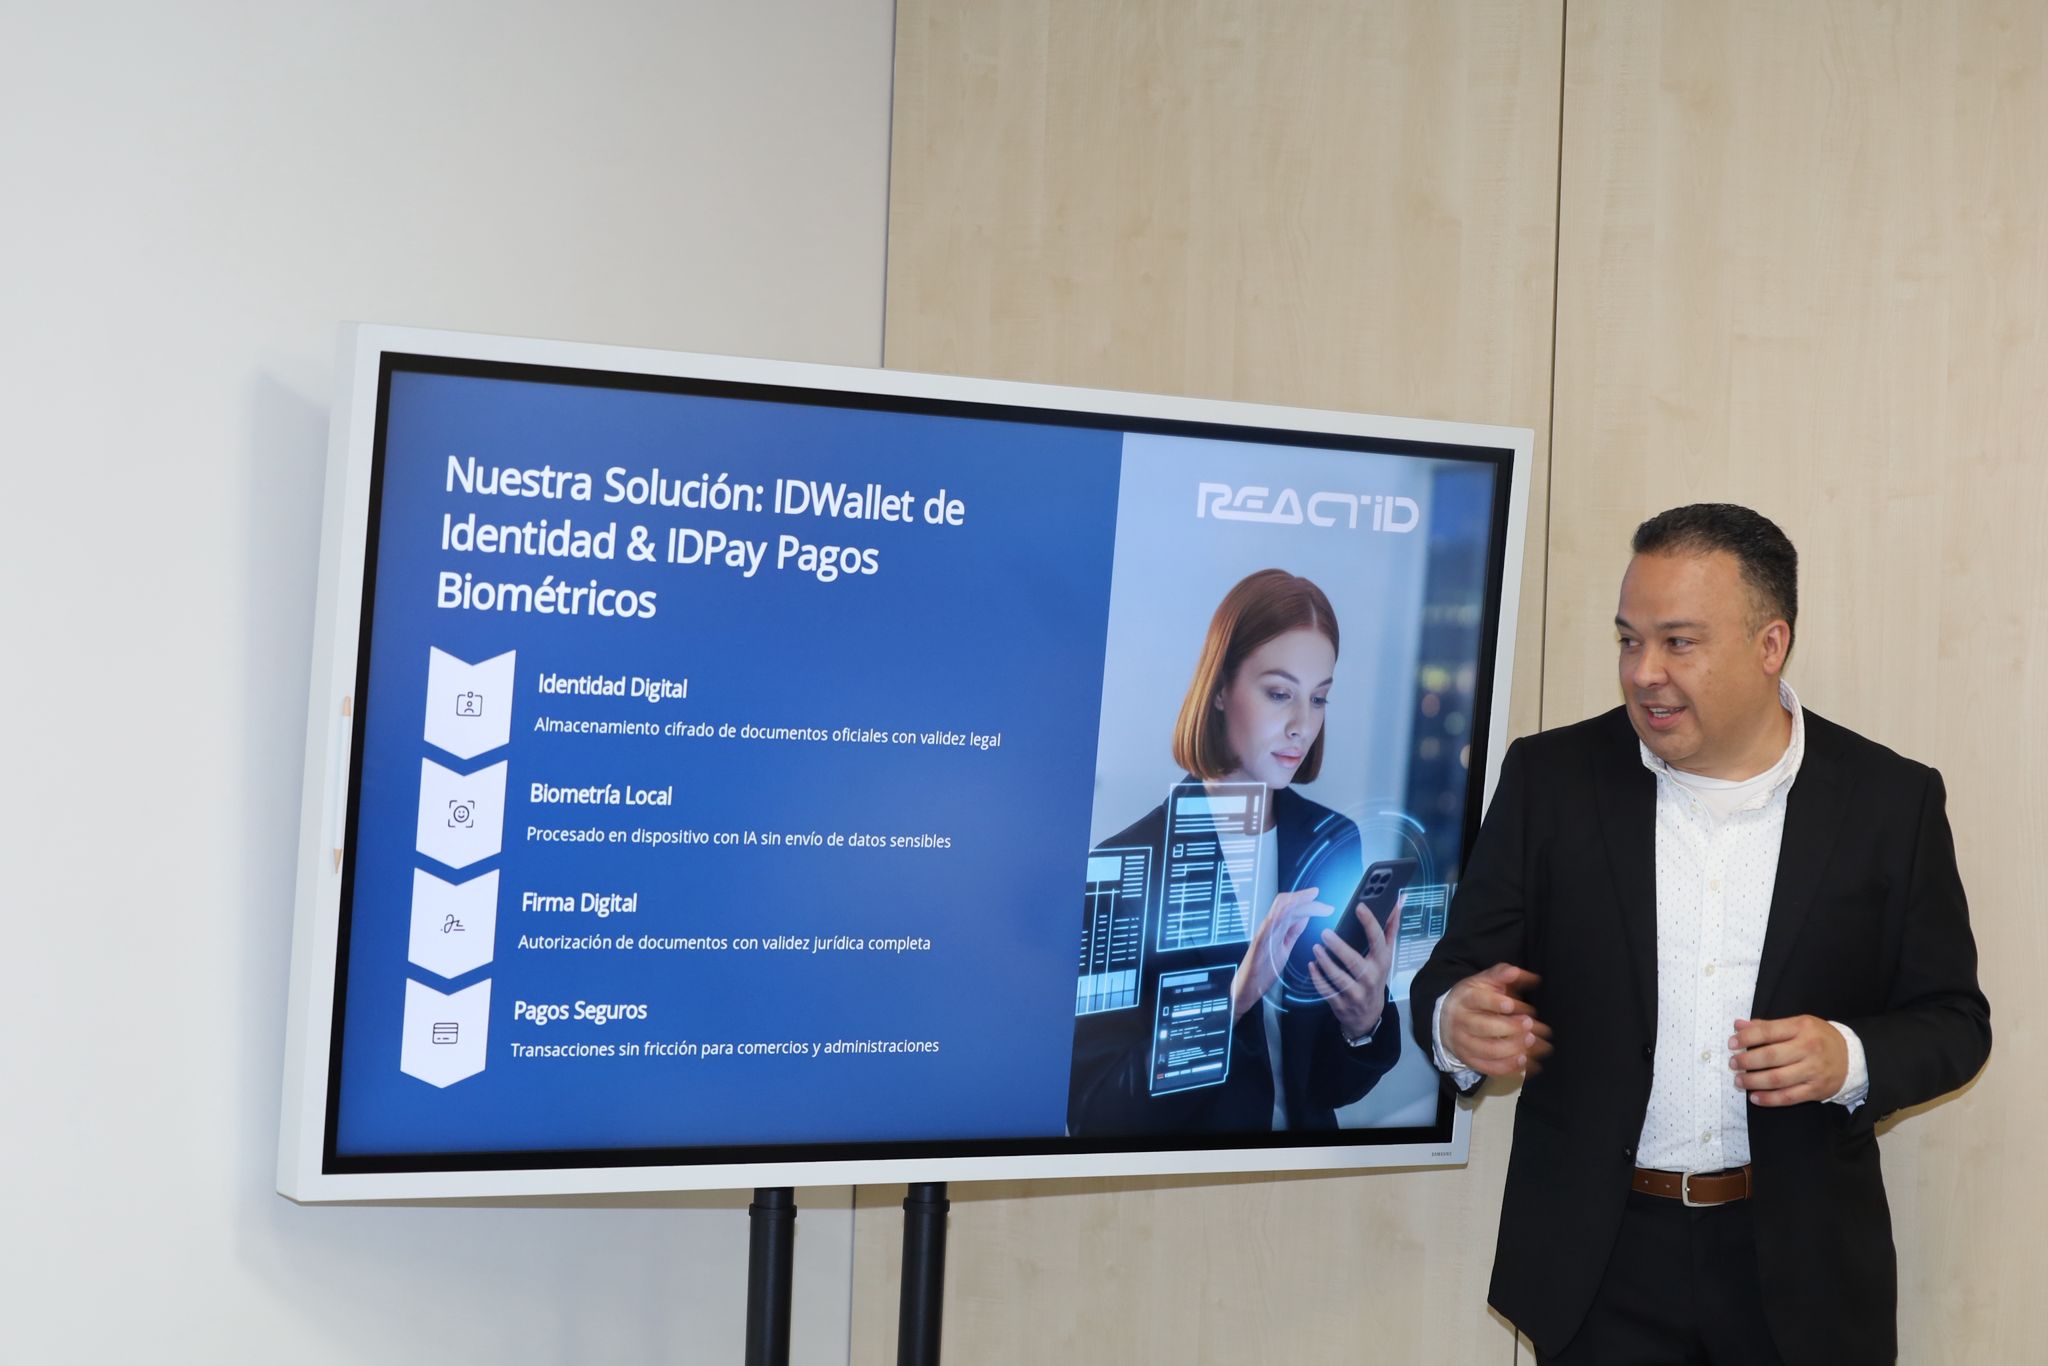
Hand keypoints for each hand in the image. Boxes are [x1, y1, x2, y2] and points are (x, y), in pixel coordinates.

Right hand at [1231, 888, 1322, 1019]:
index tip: (1316, 894)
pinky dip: (1280, 917)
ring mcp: (1263, 935)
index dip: (1302, 898)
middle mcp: (1269, 928)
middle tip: (1316, 894)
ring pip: (1278, 911)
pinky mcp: (1259, 945)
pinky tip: (1291, 913)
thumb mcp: (1284, 947)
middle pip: (1283, 904)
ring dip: (1295, 903)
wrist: (1247, 988)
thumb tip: (1305, 917)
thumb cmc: (1263, 970)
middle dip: (1301, 897)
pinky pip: (1268, 926)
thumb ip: (1293, 932)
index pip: (1288, 906)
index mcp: (1276, 929)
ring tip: (1311, 899)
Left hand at [1308, 893, 1403, 1041]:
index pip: (1378, 941)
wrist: (1368, 1014)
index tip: (1359, 907)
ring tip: (1316, 948)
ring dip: (1325, 963)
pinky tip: (1311, 966)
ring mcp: (1355, 993)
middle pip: (1355, 962)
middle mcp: (1370, 978)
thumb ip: (1390, 929)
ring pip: (1339, 978)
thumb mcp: (1385, 956)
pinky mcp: (1341, 1003)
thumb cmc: (1375, 977)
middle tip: (1325, 932)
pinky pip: (1327, 991)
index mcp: (1381, 963)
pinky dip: (1318, 978)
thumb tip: (1397, 902)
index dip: (1369, 923)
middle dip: (1340, 948)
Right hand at [1441, 962, 1549, 1075]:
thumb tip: (1526, 974)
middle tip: (1530, 1024)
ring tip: (1533, 1041)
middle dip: (1509, 1027)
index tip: (1512, 1004)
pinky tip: (1525, 1060)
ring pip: (1488, 1050)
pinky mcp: (1470, 1060)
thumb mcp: (1483, 981)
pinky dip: (1508, 1067)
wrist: (1446, 1019)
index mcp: (1465, 998)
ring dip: (1512, 1048)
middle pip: (1483, 1027)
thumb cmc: (1473, 997)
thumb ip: (1502, 975)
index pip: (1478, 1000)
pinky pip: (1489, 1067)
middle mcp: (1462, 1022)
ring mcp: (1464, 1043)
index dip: (1495, 1003)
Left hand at [1730, 1015, 1846, 1105]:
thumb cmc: (1817, 1038)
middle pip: (1770, 1057)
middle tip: (1732, 1064)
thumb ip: (1767, 1026)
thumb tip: (1738, 1025)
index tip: (1731, 1044)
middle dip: (1746, 1061)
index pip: (1767, 1032)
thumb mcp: (1797, 1024)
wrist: (1852, 1057)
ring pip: (1777, 1079)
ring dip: (1753, 1081)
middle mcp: (1809, 1048)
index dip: (1746, 1038)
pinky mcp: (1817, 1090)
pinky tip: (1754, 1097)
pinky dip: (1769, 1099)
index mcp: (1801, 1027)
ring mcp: (1814, 1070)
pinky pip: (1788, 1097)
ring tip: (1739, 1080)